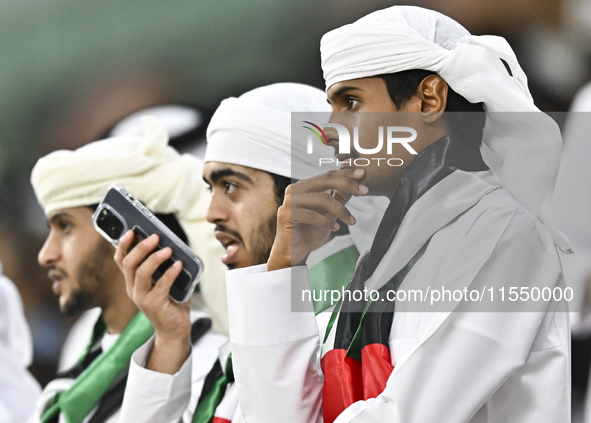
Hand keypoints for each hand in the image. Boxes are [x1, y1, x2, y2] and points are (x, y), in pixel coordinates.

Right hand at [114, 231, 190, 373]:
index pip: (121, 260)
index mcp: (133, 281)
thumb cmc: (172, 302)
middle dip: (140, 248)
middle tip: (155, 237)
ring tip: (168, 249)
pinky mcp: (154, 305)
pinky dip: (170, 274)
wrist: (175, 329)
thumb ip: (166, 265)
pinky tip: (179, 265)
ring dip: (154, 259)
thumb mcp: (166, 280)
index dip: (123, 245)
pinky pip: (161, 286)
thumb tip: (174, 243)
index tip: (130, 231)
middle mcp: (133, 289)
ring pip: (141, 274)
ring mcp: (142, 298)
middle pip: (129, 264)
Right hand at [268, 168, 367, 270]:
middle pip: (325, 180)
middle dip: (347, 184)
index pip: (327, 175)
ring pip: (322, 198)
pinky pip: (312, 215)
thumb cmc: (309, 231)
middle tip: (364, 190)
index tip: (363, 175)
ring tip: (351, 220)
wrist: (295, 252)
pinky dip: (327, 222)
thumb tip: (352, 186)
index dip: (346, 174)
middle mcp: (295, 190)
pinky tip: (335, 227)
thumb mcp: (329, 213)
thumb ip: (338, 198)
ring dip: (341, 210)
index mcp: (304, 186)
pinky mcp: (286, 215)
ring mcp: (289, 202)